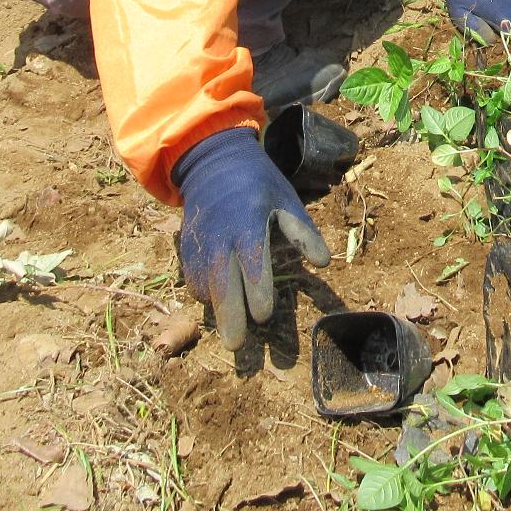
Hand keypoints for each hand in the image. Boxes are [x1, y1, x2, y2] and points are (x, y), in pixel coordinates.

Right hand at [173, 127, 330, 347]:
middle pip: (223, 282)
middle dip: (230, 315)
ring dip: (217, 310)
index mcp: (248, 221)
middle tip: (237, 347)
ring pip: (205, 284)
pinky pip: (193, 277)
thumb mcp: (285, 199)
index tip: (265, 315)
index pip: (252, 260)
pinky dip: (204, 294)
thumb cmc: (258, 183)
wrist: (213, 162)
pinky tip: (216, 305)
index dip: (257, 289)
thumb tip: (324, 263)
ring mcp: (200, 241)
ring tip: (230, 335)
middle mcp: (221, 235)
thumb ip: (302, 232)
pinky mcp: (187, 246)